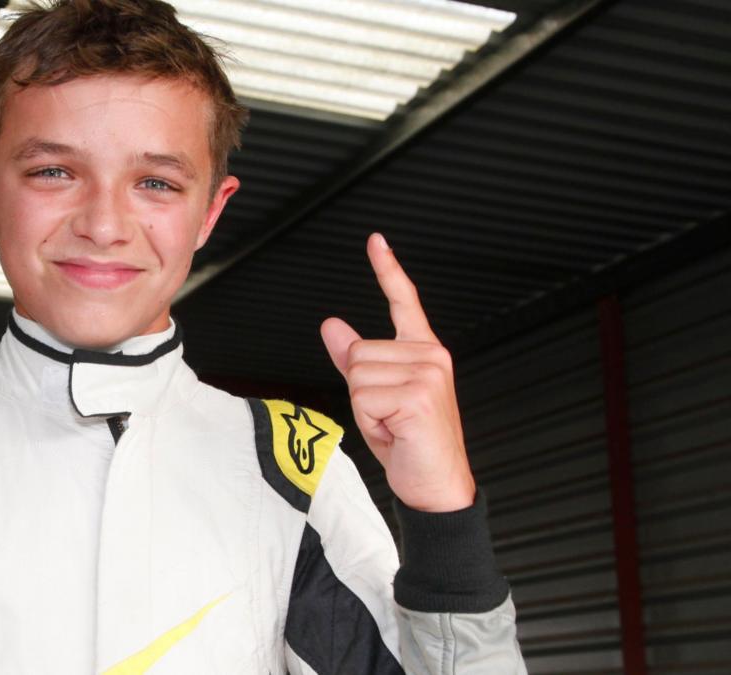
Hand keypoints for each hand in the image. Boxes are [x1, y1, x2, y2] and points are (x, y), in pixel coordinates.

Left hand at [321, 233, 474, 512]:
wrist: (436, 486)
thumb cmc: (410, 444)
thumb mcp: (375, 396)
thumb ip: (354, 359)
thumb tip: (331, 326)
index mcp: (423, 352)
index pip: (404, 302)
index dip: (387, 270)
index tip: (376, 241)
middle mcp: (430, 356)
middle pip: (357, 353)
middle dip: (361, 391)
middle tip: (389, 417)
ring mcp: (427, 373)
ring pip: (356, 375)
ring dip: (365, 408)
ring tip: (394, 425)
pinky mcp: (418, 394)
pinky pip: (363, 398)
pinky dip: (370, 422)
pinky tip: (397, 432)